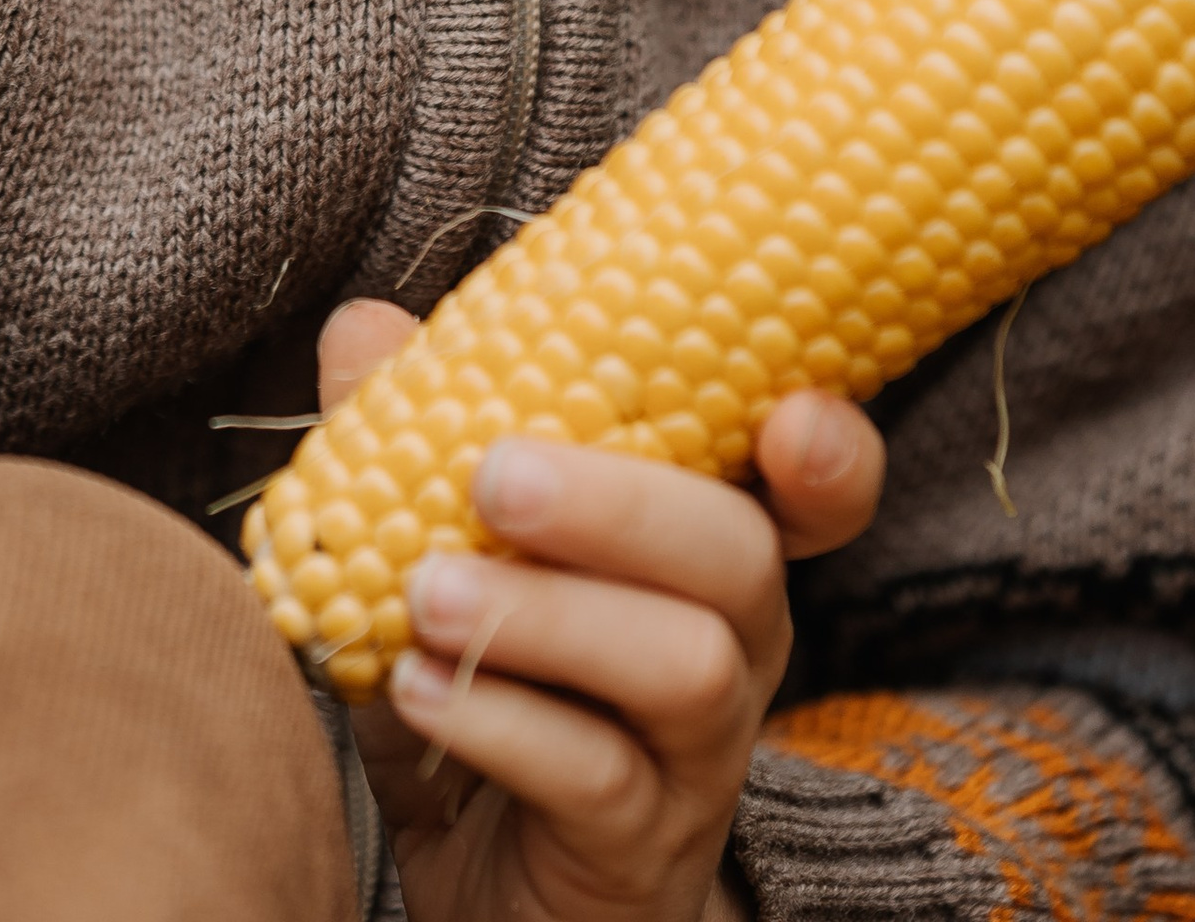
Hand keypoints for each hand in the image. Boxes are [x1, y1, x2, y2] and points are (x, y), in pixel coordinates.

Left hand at [315, 300, 882, 921]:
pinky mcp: (640, 852)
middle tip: (494, 475)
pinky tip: (413, 688)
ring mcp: (697, 760)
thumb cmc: (482, 693)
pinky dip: (499, 722)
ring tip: (427, 593)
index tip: (785, 414)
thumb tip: (364, 329)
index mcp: (703, 557)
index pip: (815, 495)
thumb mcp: (439, 556)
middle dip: (622, 503)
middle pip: (741, 556)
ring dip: (548, 616)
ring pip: (685, 667)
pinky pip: (600, 780)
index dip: (831, 453)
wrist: (481, 892)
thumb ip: (410, 436)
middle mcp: (734, 650)